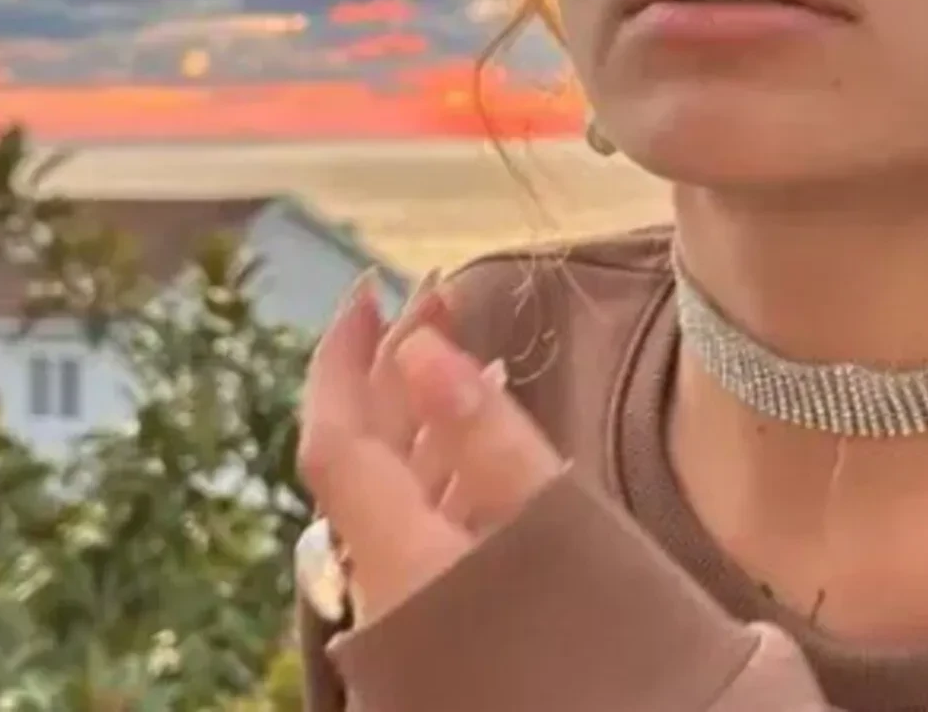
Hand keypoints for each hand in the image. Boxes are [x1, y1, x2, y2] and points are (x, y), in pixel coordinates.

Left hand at [296, 270, 566, 624]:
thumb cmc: (591, 639)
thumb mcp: (556, 530)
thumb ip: (486, 442)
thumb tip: (419, 351)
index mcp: (398, 557)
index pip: (336, 440)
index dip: (343, 357)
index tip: (370, 288)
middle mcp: (385, 583)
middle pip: (367, 459)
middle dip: (394, 367)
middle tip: (437, 296)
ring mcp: (411, 607)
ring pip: (399, 491)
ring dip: (425, 413)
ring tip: (467, 348)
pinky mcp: (443, 621)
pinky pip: (428, 522)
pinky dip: (450, 465)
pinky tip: (486, 436)